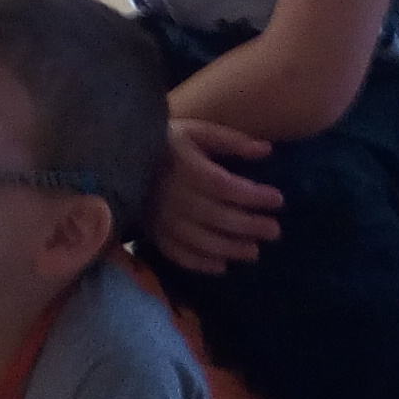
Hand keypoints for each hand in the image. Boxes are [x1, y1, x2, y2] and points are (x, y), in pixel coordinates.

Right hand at [147, 118, 284, 274]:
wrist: (120, 157)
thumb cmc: (169, 143)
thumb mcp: (198, 132)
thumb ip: (231, 141)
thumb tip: (266, 150)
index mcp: (184, 165)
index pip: (223, 185)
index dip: (252, 195)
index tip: (278, 199)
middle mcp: (171, 194)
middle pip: (215, 216)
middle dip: (248, 225)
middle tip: (274, 231)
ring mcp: (160, 217)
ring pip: (198, 239)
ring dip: (229, 248)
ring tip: (254, 252)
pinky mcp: (152, 232)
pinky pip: (177, 253)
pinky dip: (200, 263)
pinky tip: (222, 266)